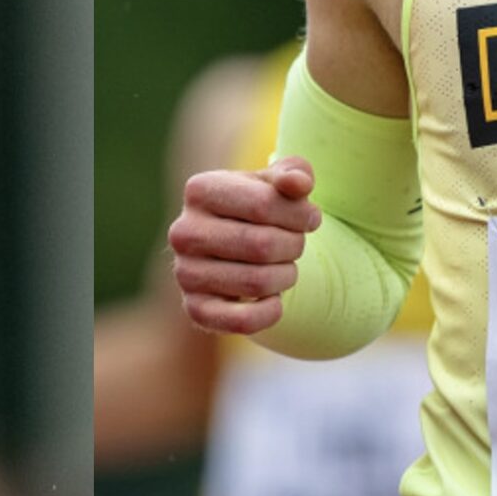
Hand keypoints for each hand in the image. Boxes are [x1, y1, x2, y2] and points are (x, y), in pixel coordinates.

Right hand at [168, 157, 321, 333]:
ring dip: (286, 276)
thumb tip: (299, 184)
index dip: (300, 214)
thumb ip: (294, 174)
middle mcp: (184, 232)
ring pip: (256, 282)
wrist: (236, 247)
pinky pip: (241, 321)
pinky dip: (270, 313)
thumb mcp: (278, 182)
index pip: (263, 204)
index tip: (312, 218)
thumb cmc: (261, 207)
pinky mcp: (195, 309)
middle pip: (262, 245)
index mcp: (199, 190)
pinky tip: (275, 299)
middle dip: (294, 246)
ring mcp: (185, 273)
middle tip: (297, 245)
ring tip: (286, 267)